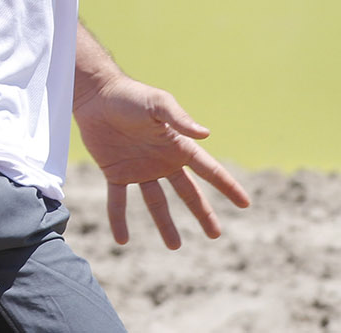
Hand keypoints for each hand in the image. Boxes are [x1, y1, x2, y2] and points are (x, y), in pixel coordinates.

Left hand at [74, 74, 249, 248]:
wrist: (95, 94)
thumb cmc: (130, 95)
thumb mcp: (158, 104)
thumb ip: (180, 119)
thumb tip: (206, 134)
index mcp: (177, 146)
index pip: (209, 170)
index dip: (227, 186)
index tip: (245, 203)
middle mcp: (162, 161)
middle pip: (188, 193)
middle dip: (203, 213)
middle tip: (216, 235)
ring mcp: (139, 169)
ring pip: (156, 203)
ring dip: (164, 224)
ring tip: (175, 246)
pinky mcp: (115, 172)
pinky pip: (119, 201)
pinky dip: (119, 219)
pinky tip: (122, 239)